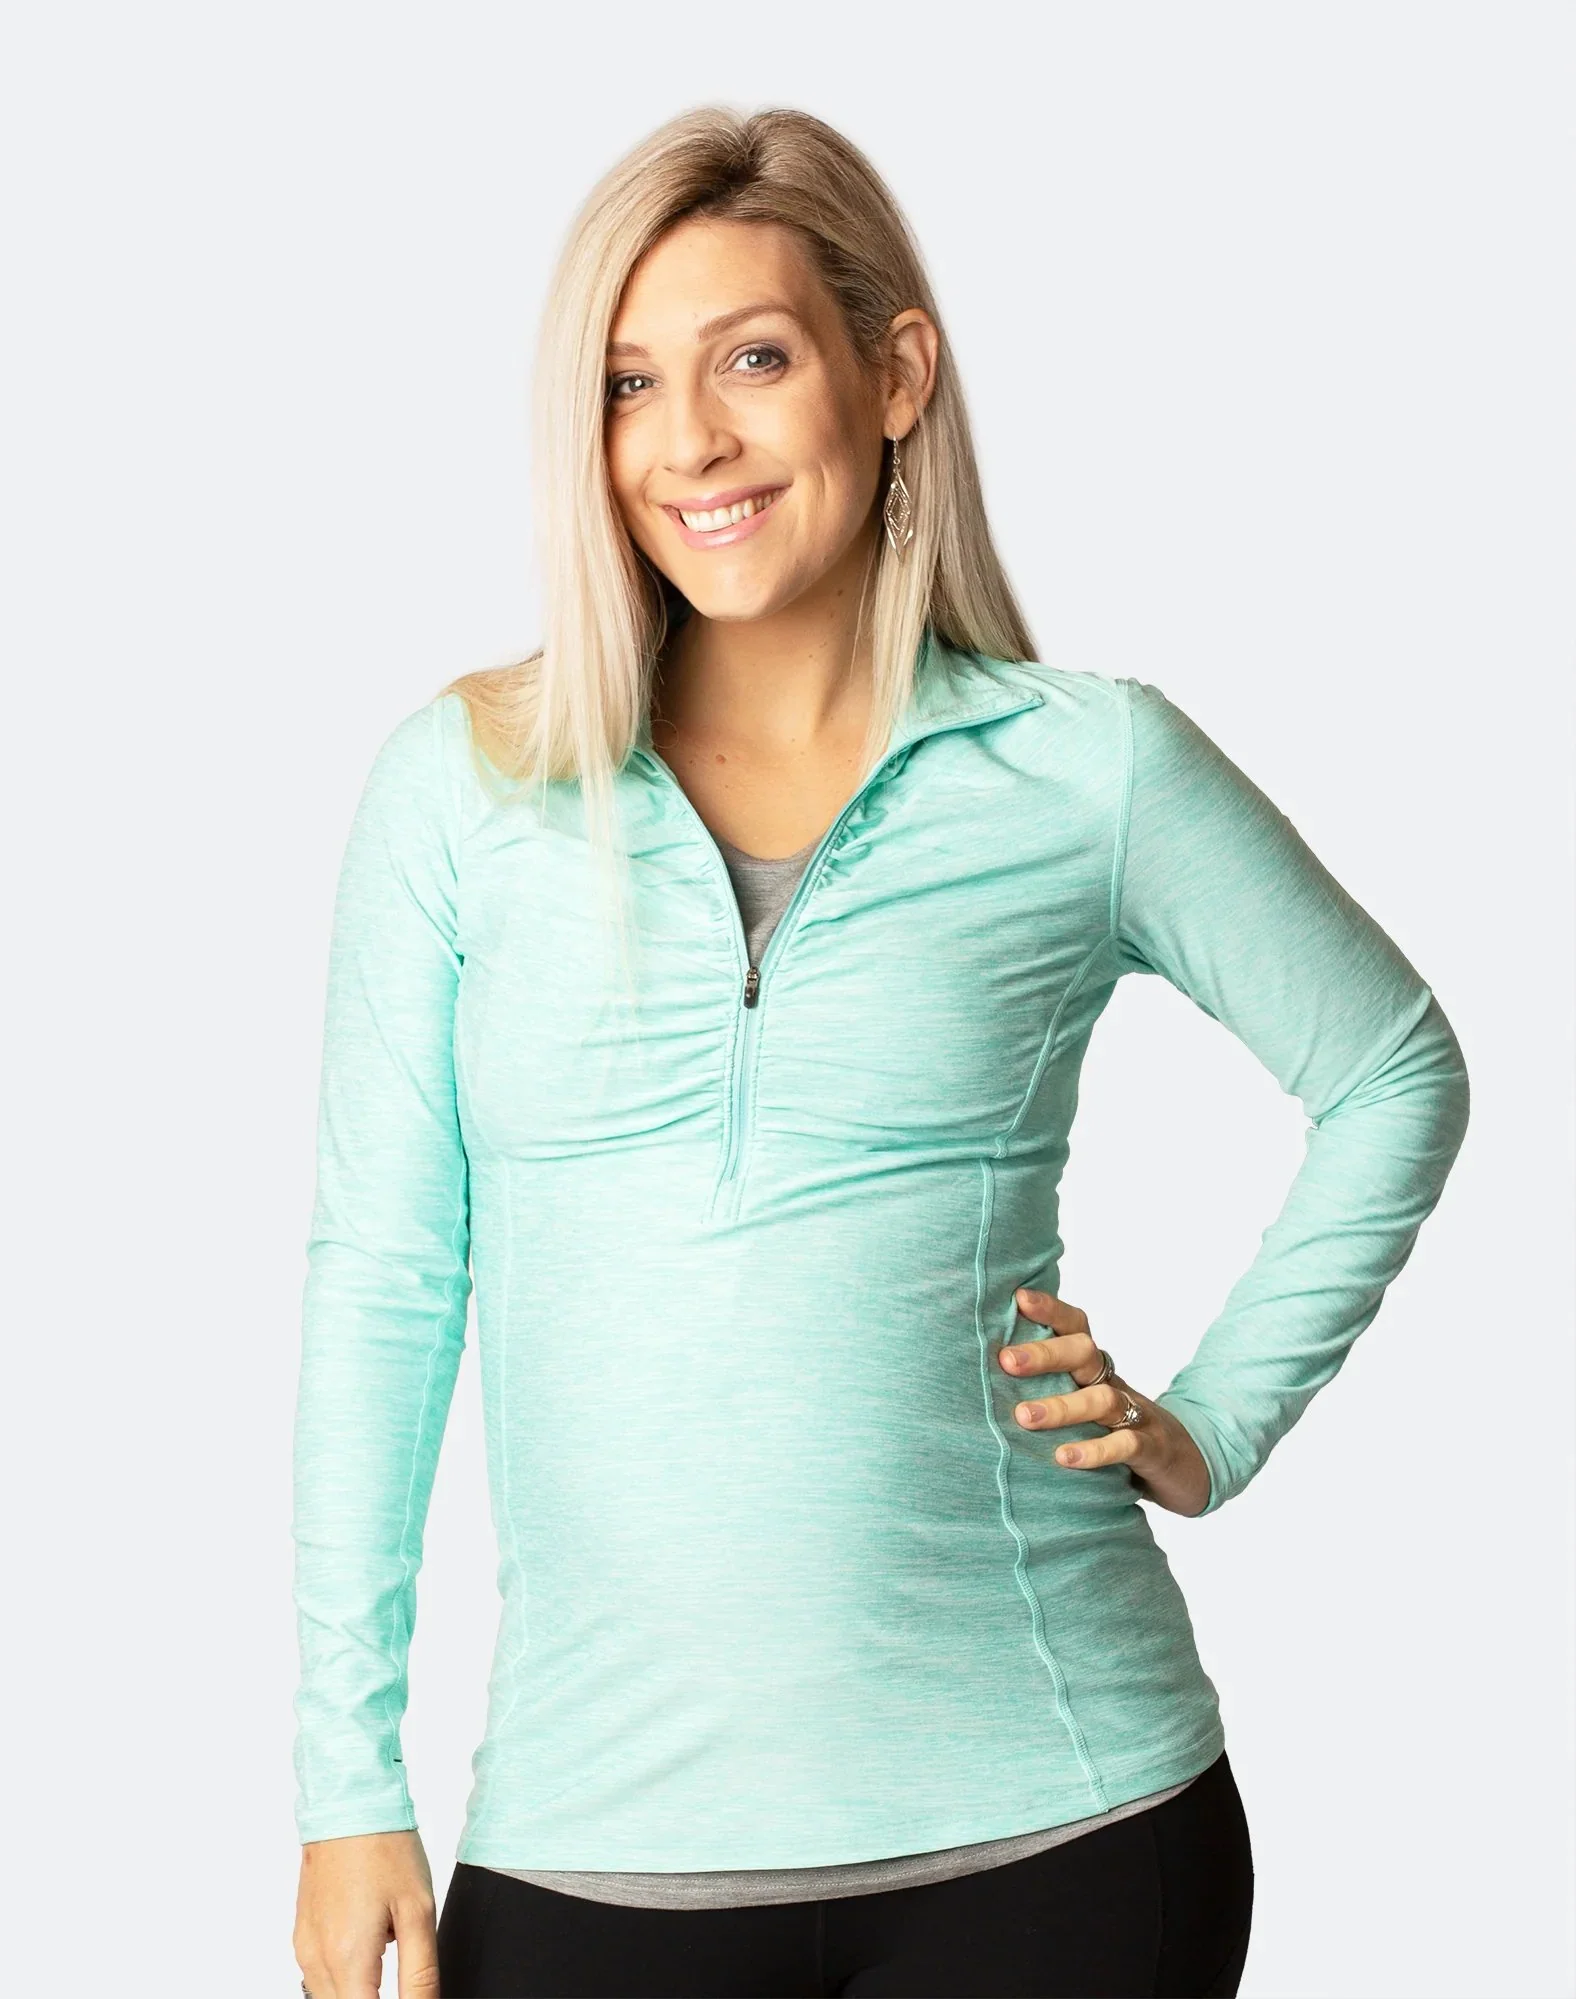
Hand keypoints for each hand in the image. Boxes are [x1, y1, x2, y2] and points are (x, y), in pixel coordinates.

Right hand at [293, 1829, 438, 1998]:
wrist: (349, 1804)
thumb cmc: (385, 1847)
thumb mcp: (419, 1912)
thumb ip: (420, 1974)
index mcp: (348, 1959)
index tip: (411, 1995)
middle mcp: (317, 1960)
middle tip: (402, 1976)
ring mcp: (305, 1948)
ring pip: (330, 1997)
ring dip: (359, 1991)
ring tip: (386, 1948)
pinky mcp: (301, 1936)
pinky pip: (320, 1977)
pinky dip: (346, 1974)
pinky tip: (368, 1940)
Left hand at [1001, 1288, 1211, 1518]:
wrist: (1185, 1463)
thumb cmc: (1114, 1427)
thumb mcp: (1083, 1400)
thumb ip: (1045, 1385)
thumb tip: (981, 1372)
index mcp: (1094, 1368)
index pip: (1075, 1327)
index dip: (1050, 1310)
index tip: (1018, 1298)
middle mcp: (1113, 1383)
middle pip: (1085, 1354)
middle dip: (1045, 1354)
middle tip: (1006, 1361)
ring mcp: (1136, 1414)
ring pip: (1101, 1400)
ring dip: (1061, 1407)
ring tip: (1023, 1417)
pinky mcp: (1150, 1448)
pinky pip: (1125, 1444)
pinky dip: (1095, 1450)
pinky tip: (1064, 1458)